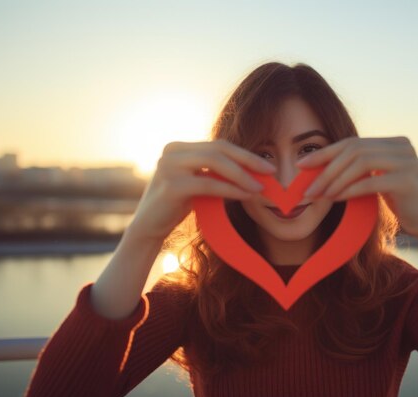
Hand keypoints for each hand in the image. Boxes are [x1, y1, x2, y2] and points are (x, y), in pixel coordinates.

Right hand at [127, 140, 276, 242]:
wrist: (147, 229)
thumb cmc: (175, 207)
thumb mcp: (196, 184)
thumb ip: (215, 173)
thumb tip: (253, 172)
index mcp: (178, 147)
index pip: (218, 145)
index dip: (244, 154)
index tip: (266, 165)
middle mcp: (172, 151)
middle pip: (219, 149)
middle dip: (248, 160)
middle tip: (270, 172)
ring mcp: (169, 166)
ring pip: (215, 163)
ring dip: (242, 175)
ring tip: (259, 187)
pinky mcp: (171, 185)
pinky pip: (209, 184)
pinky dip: (230, 189)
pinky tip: (245, 195)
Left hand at [296, 136, 417, 238]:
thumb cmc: (401, 203)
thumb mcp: (378, 180)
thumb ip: (361, 168)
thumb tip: (320, 165)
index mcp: (394, 142)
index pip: (352, 143)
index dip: (325, 153)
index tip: (302, 165)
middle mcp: (402, 146)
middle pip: (354, 150)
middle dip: (326, 169)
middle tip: (307, 187)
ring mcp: (408, 161)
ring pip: (360, 163)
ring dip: (335, 179)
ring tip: (319, 195)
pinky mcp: (409, 180)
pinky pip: (370, 181)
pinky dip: (349, 190)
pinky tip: (335, 199)